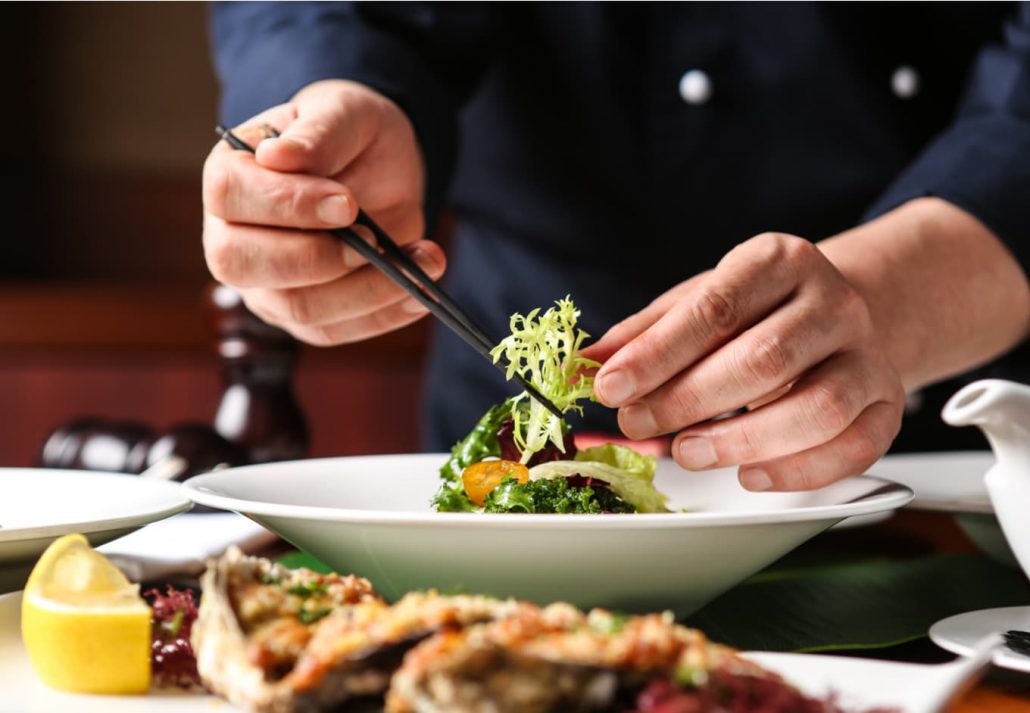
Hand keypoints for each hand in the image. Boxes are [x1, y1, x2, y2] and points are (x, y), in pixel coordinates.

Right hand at [202, 79, 445, 344]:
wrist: (379, 169)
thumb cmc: (350, 135)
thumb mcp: (344, 112)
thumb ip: (318, 133)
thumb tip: (277, 157)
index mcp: (229, 177)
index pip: (230, 196)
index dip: (288, 205)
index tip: (348, 204)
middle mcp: (232, 238)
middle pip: (243, 264)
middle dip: (318, 258)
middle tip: (376, 240)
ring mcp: (264, 285)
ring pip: (300, 308)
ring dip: (368, 290)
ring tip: (424, 260)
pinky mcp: (304, 317)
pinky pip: (337, 331)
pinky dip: (384, 315)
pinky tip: (421, 291)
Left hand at [583, 232, 905, 490]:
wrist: (836, 312)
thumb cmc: (755, 310)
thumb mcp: (697, 302)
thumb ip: (645, 334)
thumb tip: (586, 367)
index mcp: (779, 260)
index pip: (715, 308)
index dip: (657, 354)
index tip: (608, 387)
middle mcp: (833, 302)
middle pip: (763, 360)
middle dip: (688, 400)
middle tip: (636, 424)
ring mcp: (867, 354)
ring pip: (817, 408)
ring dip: (741, 441)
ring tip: (685, 452)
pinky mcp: (887, 403)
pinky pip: (855, 447)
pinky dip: (799, 471)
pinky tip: (750, 475)